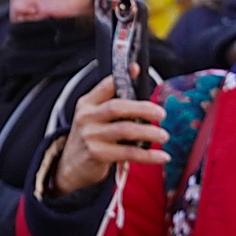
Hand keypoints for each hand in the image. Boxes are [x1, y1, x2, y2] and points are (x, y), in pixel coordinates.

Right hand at [51, 74, 168, 195]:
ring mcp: (90, 136)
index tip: (136, 69)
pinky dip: (148, 156)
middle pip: (117, 107)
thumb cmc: (91, 138)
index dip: (122, 77)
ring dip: (149, 132)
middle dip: (143, 108)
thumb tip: (142, 92)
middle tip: (161, 113)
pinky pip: (128, 152)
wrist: (71, 166)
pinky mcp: (97, 154)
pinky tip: (162, 156)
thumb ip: (112, 105)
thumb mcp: (94, 118)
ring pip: (125, 130)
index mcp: (86, 104)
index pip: (105, 86)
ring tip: (164, 136)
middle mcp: (86, 117)